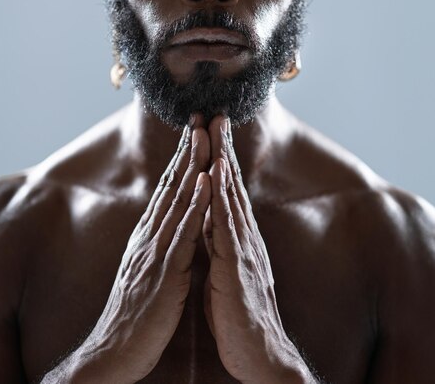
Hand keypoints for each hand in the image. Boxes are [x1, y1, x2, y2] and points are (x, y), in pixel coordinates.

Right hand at [48, 121, 211, 383]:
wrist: (116, 349)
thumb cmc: (137, 311)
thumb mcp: (149, 267)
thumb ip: (161, 242)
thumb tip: (174, 221)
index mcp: (150, 234)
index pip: (168, 188)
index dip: (182, 159)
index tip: (194, 132)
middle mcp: (151, 234)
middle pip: (173, 184)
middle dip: (187, 150)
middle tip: (199, 118)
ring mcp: (157, 248)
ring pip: (178, 199)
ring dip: (192, 165)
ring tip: (203, 135)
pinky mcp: (165, 269)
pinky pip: (184, 231)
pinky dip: (195, 203)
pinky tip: (204, 182)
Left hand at [202, 116, 310, 383]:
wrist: (258, 350)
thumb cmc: (238, 310)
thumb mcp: (224, 267)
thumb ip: (217, 239)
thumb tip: (207, 215)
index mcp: (235, 236)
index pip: (226, 190)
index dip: (219, 158)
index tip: (211, 130)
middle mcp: (242, 234)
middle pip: (230, 183)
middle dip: (222, 147)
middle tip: (216, 113)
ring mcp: (242, 246)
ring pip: (229, 194)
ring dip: (222, 158)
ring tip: (216, 128)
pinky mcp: (236, 263)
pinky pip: (225, 222)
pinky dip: (221, 194)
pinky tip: (217, 171)